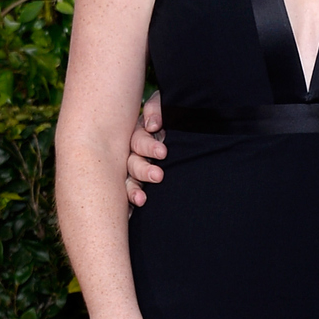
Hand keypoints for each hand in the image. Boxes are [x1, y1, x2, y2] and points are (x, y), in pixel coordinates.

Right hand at [125, 91, 165, 206]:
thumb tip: (152, 125)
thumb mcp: (166, 105)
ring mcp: (135, 170)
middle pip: (132, 162)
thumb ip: (157, 109)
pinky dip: (128, 203)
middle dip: (143, 170)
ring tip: (141, 200)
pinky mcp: (139, 184)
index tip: (163, 153)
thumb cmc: (173, 116)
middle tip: (158, 176)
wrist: (190, 127)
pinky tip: (128, 214)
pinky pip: (131, 194)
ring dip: (133, 189)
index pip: (139, 141)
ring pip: (129, 180)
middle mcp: (133, 153)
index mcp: (139, 134)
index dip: (149, 147)